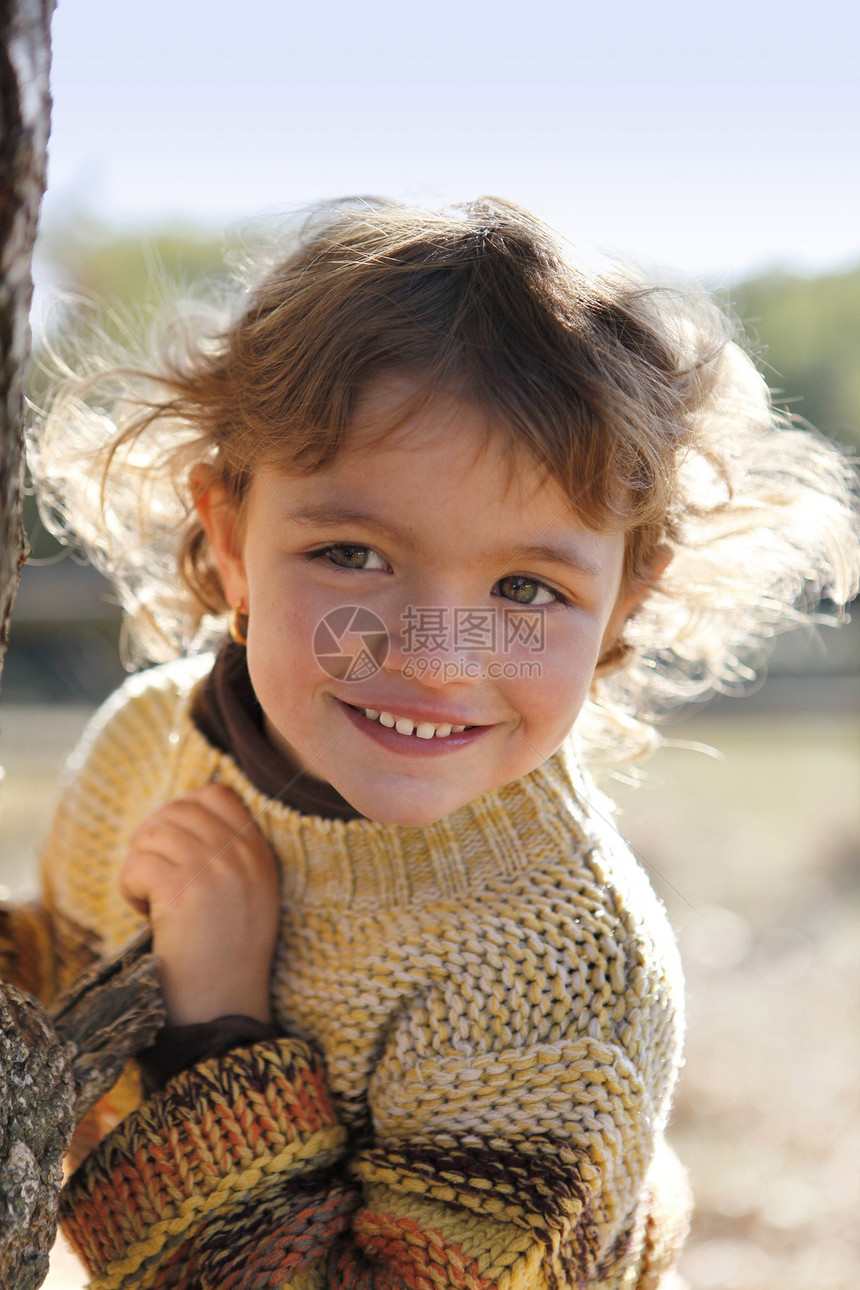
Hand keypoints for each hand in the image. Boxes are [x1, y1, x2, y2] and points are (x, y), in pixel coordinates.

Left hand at [120, 784, 279, 1025]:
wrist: (224, 1010)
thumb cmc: (224, 959)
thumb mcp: (247, 896)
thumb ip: (229, 854)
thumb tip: (175, 816)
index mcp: (259, 854)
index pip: (216, 794)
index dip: (183, 811)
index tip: (173, 849)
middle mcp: (241, 856)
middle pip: (177, 809)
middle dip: (153, 839)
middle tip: (153, 878)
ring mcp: (214, 870)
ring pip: (153, 833)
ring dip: (139, 864)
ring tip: (150, 898)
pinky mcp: (183, 891)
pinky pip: (137, 864)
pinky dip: (130, 888)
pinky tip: (145, 914)